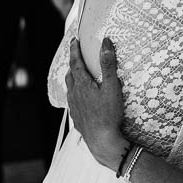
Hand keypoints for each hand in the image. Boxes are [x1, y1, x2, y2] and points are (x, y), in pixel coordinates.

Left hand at [65, 36, 129, 170]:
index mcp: (82, 85)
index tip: (73, 41)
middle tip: (75, 57)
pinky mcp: (77, 118)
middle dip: (73, 64)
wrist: (102, 141)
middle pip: (70, 75)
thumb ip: (108, 64)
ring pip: (70, 90)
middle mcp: (74, 95)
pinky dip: (75, 96)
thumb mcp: (112, 86)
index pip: (76, 63)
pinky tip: (80, 100)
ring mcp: (74, 108)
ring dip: (73, 80)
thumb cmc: (109, 115)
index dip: (74, 51)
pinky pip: (73, 103)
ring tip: (76, 76)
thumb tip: (105, 43)